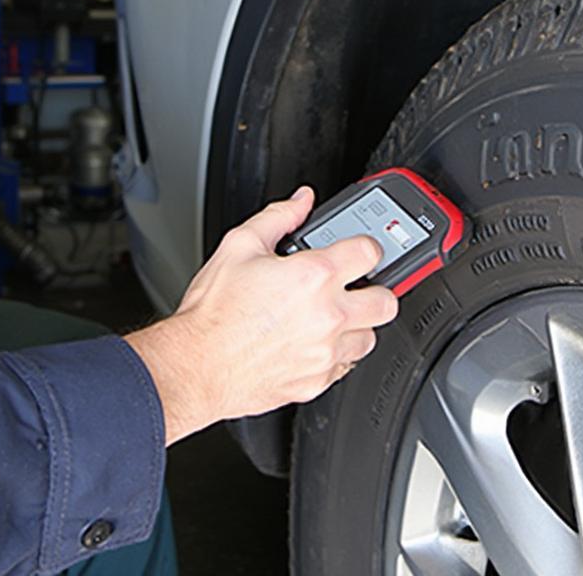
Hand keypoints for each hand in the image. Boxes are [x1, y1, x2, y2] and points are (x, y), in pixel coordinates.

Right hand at [124, 187, 398, 444]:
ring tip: (335, 316)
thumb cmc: (214, 312)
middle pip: (387, 301)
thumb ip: (278, 217)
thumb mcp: (240, 245)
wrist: (195, 365)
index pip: (370, 251)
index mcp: (314, 275)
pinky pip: (346, 366)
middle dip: (376, 289)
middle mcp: (328, 315)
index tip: (359, 250)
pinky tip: (316, 342)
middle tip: (358, 286)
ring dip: (358, 324)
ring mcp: (325, 352)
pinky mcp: (317, 381)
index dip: (366, 245)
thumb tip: (301, 201)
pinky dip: (337, 354)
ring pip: (370, 337)